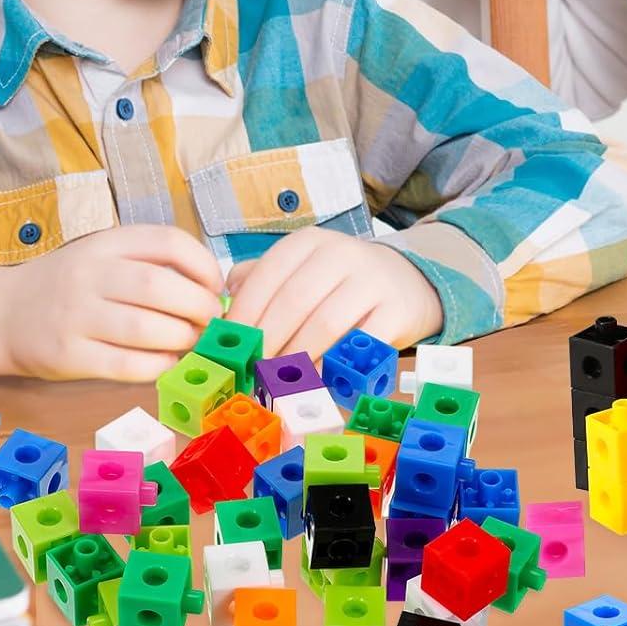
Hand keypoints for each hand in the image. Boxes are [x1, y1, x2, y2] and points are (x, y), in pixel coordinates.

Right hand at [0, 225, 224, 381]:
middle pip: (159, 286)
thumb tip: (216, 289)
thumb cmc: (70, 286)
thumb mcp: (104, 257)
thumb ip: (152, 264)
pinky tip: (168, 362)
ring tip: (192, 341)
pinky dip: (158, 366)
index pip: (168, 241)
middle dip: (198, 306)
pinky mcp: (68, 355)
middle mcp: (88, 274)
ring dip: (182, 339)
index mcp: (106, 244)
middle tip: (211, 320)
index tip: (216, 286)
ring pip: (146, 328)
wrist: (2, 314)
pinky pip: (127, 364)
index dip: (204, 265)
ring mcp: (75, 316)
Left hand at [223, 228, 443, 359]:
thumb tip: (220, 306)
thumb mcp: (301, 269)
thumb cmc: (339, 284)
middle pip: (294, 302)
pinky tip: (316, 382)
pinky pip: (358, 345)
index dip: (243, 315)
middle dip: (266, 342)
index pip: (267, 276)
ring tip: (278, 381)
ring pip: (325, 324)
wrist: (406, 283)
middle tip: (250, 372)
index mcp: (309, 243)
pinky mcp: (397, 310)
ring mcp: (373, 280)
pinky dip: (334, 367)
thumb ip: (260, 280)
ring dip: (297, 358)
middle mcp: (341, 254)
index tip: (227, 348)